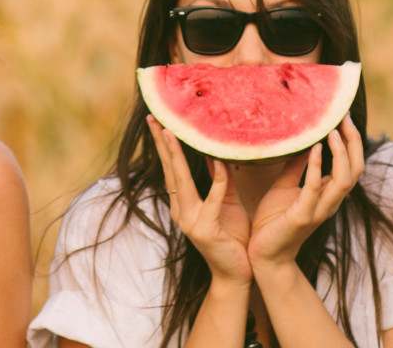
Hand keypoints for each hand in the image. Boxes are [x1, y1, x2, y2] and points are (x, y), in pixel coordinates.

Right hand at [148, 116, 252, 284]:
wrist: (238, 273)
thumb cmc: (234, 237)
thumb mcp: (226, 201)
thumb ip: (221, 179)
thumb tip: (215, 152)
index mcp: (184, 204)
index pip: (172, 168)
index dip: (165, 145)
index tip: (158, 121)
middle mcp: (181, 210)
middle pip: (169, 170)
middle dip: (162, 143)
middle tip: (154, 118)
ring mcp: (190, 221)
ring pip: (182, 181)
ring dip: (176, 156)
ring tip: (171, 133)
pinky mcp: (204, 230)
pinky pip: (211, 201)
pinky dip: (216, 182)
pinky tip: (218, 164)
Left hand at [248, 120, 363, 271]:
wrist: (264, 254)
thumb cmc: (274, 221)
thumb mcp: (285, 186)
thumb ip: (296, 167)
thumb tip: (304, 142)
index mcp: (328, 194)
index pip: (352, 165)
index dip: (352, 141)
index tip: (343, 116)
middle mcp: (330, 202)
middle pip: (356, 170)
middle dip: (353, 142)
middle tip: (344, 117)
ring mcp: (319, 210)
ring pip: (344, 180)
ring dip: (341, 154)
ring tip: (333, 132)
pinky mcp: (302, 216)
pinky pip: (315, 189)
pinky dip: (318, 167)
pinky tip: (316, 149)